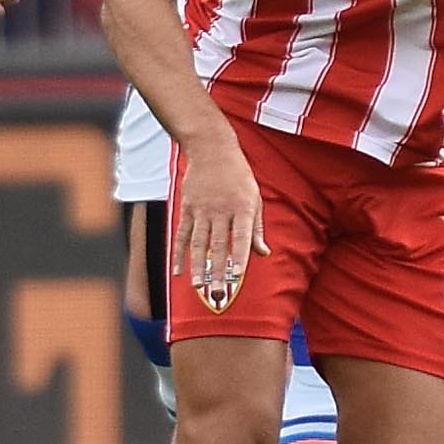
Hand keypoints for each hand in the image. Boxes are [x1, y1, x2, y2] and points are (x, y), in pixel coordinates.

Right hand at [173, 131, 264, 313]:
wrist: (212, 149)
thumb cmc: (238, 176)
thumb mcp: (254, 198)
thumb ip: (256, 228)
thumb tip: (264, 253)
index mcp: (242, 208)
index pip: (241, 238)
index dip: (240, 258)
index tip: (238, 277)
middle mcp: (221, 210)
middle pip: (218, 246)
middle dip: (218, 272)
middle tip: (217, 294)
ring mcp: (202, 210)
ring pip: (199, 243)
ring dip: (198, 267)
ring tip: (198, 287)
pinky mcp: (187, 208)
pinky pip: (183, 234)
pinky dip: (181, 254)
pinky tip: (179, 271)